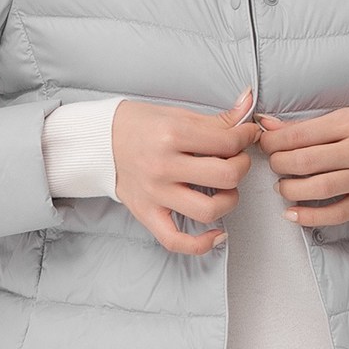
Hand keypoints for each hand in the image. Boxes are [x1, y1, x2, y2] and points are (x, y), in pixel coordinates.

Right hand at [112, 88, 257, 254]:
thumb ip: (216, 118)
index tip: (246, 136)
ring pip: (208, 210)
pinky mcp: (147, 214)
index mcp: (171, 134)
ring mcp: (155, 194)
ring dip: (229, 201)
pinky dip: (202, 244)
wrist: (99, 141)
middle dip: (241, 167)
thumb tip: (248, 104)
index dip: (246, 138)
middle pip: (225, 176)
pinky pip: (176, 241)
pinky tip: (217, 233)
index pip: (227, 142)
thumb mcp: (177, 114)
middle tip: (237, 161)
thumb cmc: (140, 126)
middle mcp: (163, 166)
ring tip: (226, 190)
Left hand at [251, 105, 348, 224]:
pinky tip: (292, 213)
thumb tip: (267, 126)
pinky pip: (335, 214)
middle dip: (279, 164)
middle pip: (305, 162)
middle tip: (273, 164)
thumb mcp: (348, 115)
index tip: (264, 143)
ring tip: (282, 186)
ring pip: (317, 189)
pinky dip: (309, 217)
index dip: (274, 142)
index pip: (301, 135)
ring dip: (290, 189)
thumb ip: (307, 125)